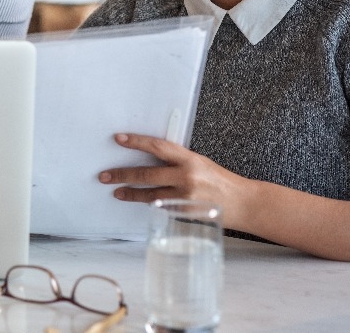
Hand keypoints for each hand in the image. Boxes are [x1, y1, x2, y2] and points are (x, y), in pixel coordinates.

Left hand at [97, 133, 251, 227]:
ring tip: (116, 192)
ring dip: (130, 193)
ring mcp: (185, 196)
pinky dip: (149, 203)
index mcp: (190, 159)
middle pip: (146, 173)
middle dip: (122, 174)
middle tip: (104, 175)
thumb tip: (152, 158)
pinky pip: (161, 206)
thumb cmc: (221, 181)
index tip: (119, 139)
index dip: (136, 142)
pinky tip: (139, 201)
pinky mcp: (184, 212)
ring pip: (150, 194)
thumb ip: (178, 162)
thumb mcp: (200, 163)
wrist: (244, 202)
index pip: (158, 146)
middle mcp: (186, 176)